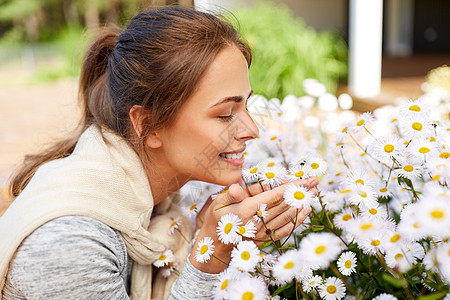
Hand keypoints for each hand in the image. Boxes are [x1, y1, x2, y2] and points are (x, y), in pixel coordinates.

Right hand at [189, 177, 318, 272]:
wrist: (215, 248)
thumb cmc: (216, 221)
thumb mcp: (217, 204)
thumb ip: (230, 194)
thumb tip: (237, 188)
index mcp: (247, 210)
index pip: (275, 195)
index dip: (292, 186)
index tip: (306, 179)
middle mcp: (258, 221)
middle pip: (285, 204)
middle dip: (301, 192)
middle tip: (315, 182)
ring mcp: (263, 232)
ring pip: (288, 215)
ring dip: (302, 203)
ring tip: (314, 193)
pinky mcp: (265, 239)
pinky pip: (286, 229)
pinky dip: (298, 220)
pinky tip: (306, 211)